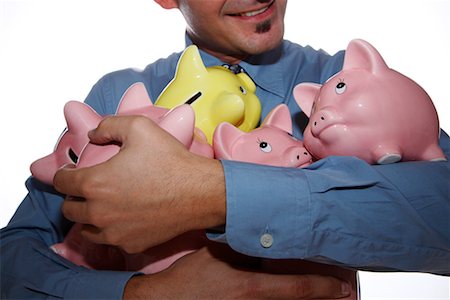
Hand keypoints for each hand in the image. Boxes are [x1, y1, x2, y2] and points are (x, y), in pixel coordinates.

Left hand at [53, 115, 225, 252]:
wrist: (201, 192)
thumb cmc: (172, 161)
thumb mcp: (140, 128)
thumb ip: (109, 125)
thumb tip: (93, 135)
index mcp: (95, 183)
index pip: (61, 182)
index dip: (64, 174)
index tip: (72, 172)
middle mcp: (99, 212)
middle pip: (69, 209)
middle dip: (74, 197)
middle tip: (89, 188)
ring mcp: (115, 232)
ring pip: (86, 229)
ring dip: (89, 216)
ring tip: (103, 205)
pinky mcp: (131, 244)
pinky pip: (110, 240)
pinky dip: (111, 230)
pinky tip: (124, 217)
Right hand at [123, 243, 350, 299]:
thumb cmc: (190, 279)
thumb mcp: (217, 255)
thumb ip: (243, 247)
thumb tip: (264, 237)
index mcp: (253, 287)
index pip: (298, 287)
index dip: (324, 288)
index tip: (344, 288)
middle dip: (324, 299)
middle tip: (346, 295)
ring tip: (329, 298)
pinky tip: (292, 298)